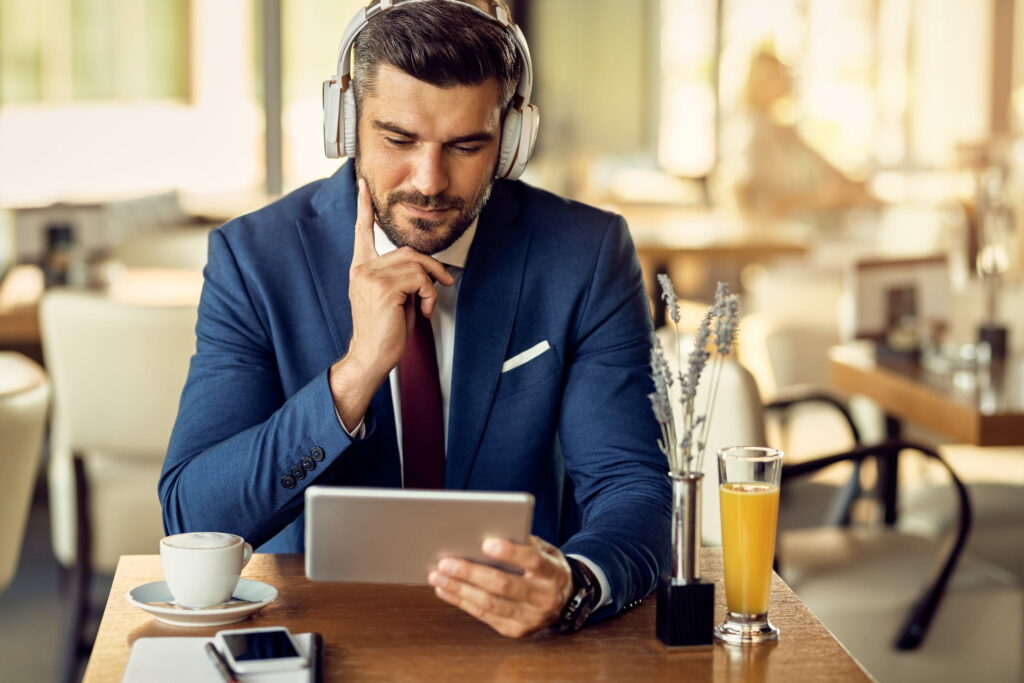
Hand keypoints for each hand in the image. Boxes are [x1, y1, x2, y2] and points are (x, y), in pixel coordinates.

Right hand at [346, 177, 453, 374]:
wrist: (371, 357)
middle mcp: (362, 268)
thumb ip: (402, 276)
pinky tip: (423, 311)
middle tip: (443, 283)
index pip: (362, 231)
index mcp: (361, 268)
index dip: (363, 207)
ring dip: (431, 285)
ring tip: (427, 305)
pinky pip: (419, 279)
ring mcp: (370, 276)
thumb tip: (426, 267)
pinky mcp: (382, 287)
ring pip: (416, 264)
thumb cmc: (385, 331)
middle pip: (408, 250)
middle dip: (432, 267)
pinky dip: (429, 295)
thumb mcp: (394, 297)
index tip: (362, 184)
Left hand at [428, 535, 572, 637]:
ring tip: (437, 576)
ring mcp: (530, 618)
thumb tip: (483, 534)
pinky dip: (461, 601)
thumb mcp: (544, 550)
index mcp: (554, 572)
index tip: (485, 543)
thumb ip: (522, 542)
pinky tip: (446, 590)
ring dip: (459, 589)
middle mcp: (544, 598)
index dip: (510, 552)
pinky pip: (484, 616)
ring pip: (489, 604)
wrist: (564, 600)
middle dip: (471, 573)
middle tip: (445, 562)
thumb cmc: (546, 568)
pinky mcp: (515, 630)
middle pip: (503, 585)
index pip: (533, 560)